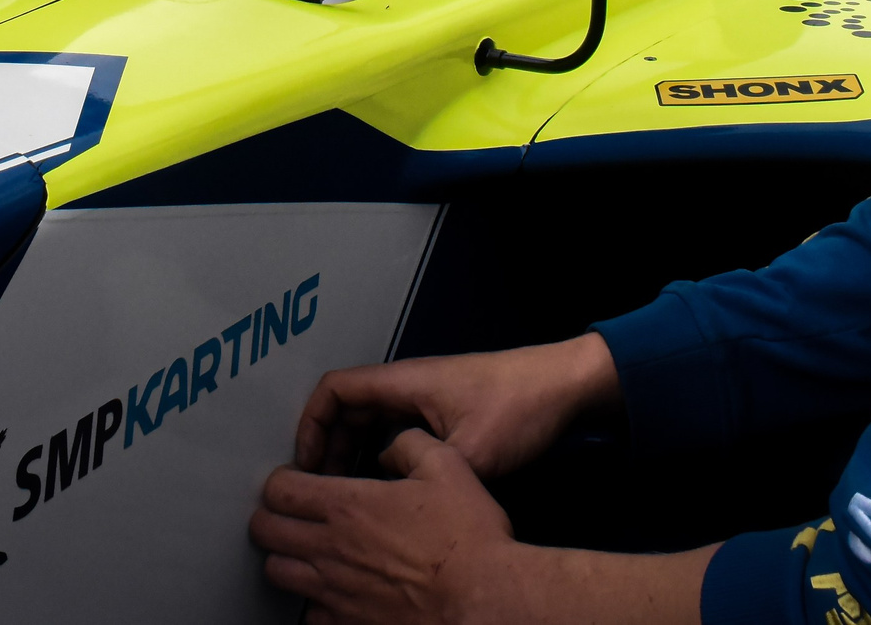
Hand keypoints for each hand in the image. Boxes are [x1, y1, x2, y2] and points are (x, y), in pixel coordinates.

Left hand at [251, 430, 517, 624]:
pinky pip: (308, 615)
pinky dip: (311, 603)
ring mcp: (337, 592)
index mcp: (349, 506)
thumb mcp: (447, 466)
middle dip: (270, 517)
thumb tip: (392, 446)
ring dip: (283, 557)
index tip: (295, 481)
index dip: (281, 481)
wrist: (486, 599)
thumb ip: (410, 445)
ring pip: (276, 572)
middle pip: (265, 530)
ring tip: (301, 551)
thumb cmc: (469, 539)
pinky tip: (330, 593)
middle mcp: (332, 549)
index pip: (280, 489)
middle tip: (288, 513)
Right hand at [292, 336, 618, 480]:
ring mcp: (427, 396)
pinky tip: (387, 482)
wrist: (564, 386)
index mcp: (405, 382)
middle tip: (321, 485)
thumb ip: (422, 469)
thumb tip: (389, 483)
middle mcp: (409, 384)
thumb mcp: (471, 451)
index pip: (335, 389)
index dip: (312, 423)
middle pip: (348, 407)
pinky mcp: (445, 409)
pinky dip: (379, 450)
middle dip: (328, 444)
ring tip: (348, 489)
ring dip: (353, 449)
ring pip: (372, 419)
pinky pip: (395, 427)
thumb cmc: (522, 405)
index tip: (307, 460)